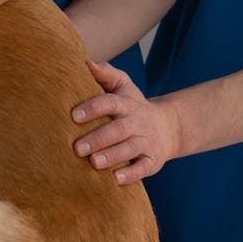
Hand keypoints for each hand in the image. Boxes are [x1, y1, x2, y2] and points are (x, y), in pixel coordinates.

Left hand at [71, 62, 180, 183]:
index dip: (93, 108)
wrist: (169, 126)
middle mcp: (137, 122)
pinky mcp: (153, 160)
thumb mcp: (123, 86)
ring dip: (112, 156)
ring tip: (93, 163)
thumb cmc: (133, 106)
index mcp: (126, 104)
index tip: (73, 116)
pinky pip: (143, 168)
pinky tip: (115, 179)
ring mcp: (147, 141)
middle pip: (118, 129)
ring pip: (130, 149)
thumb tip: (85, 62)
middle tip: (77, 148)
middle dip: (98, 138)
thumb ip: (105, 74)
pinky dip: (131, 174)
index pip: (109, 102)